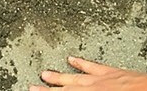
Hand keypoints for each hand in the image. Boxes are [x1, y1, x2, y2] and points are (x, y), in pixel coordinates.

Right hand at [30, 56, 146, 88]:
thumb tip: (80, 89)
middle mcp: (95, 88)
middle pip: (68, 89)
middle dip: (50, 89)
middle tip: (33, 87)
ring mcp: (103, 79)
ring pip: (77, 78)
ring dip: (60, 77)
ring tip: (46, 74)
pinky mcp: (113, 72)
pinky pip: (93, 66)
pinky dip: (81, 63)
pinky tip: (72, 58)